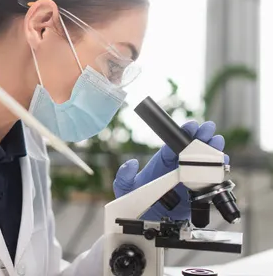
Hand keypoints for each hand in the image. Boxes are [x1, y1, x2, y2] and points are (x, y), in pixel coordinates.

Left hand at [113, 121, 228, 220]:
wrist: (146, 222)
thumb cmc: (134, 202)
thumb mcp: (125, 187)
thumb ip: (125, 175)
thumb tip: (130, 163)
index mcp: (161, 163)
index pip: (172, 146)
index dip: (182, 135)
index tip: (190, 126)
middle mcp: (176, 169)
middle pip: (190, 151)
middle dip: (200, 138)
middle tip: (208, 128)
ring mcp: (187, 181)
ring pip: (202, 164)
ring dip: (212, 152)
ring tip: (218, 142)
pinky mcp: (196, 194)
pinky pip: (208, 182)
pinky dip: (217, 173)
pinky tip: (223, 164)